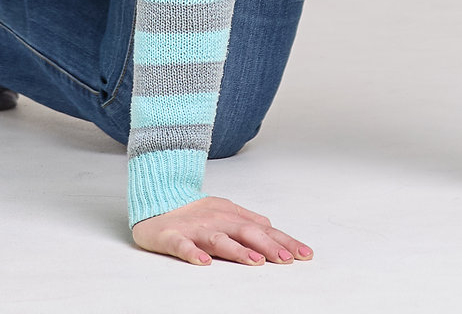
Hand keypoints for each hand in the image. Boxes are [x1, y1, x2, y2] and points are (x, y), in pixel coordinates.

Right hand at [131, 194, 313, 266]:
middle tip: (287, 259)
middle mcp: (217, 221)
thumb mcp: (225, 211)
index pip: (263, 230)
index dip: (283, 241)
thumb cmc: (194, 211)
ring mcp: (195, 229)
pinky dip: (192, 253)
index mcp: (231, 216)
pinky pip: (182, 246)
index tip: (304, 254)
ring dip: (237, 251)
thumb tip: (272, 228)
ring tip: (255, 261)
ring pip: (218, 240)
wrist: (156, 197)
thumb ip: (248, 221)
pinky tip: (202, 263)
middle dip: (268, 246)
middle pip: (246, 233)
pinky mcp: (172, 236)